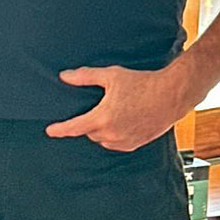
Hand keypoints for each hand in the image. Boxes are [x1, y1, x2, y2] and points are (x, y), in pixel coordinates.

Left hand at [45, 62, 192, 151]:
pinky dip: (113, 135)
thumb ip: (84, 77)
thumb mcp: (110, 76)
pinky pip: (116, 143)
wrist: (170, 95)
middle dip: (87, 122)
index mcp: (103, 118)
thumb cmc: (141, 83)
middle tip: (95, 106)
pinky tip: (120, 120)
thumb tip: (64, 77)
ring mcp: (125, 141)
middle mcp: (112, 134)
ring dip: (100, 129)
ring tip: (110, 111)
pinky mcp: (136, 144)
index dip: (60, 130)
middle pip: (89, 132)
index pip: (75, 127)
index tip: (49, 131)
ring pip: (103, 140)